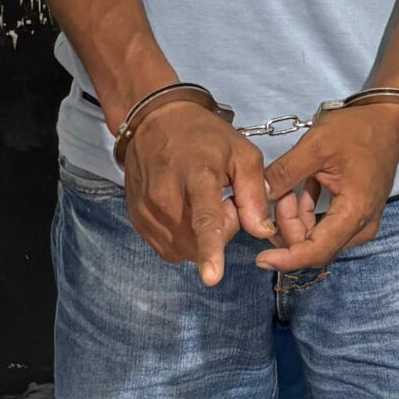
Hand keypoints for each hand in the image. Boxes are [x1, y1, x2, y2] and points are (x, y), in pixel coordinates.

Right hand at [121, 102, 273, 284]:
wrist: (155, 121)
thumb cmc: (204, 136)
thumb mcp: (242, 154)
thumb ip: (254, 194)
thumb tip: (261, 231)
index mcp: (198, 177)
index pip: (204, 220)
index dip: (210, 251)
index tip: (211, 278)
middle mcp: (166, 198)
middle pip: (199, 242)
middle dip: (221, 230)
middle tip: (222, 200)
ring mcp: (147, 210)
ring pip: (184, 249)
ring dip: (200, 236)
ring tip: (200, 203)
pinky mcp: (136, 219)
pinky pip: (168, 248)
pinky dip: (183, 238)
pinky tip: (185, 212)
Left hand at [255, 103, 398, 272]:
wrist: (387, 123)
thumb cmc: (358, 131)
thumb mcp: (316, 146)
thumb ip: (285, 173)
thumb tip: (257, 195)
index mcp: (355, 212)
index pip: (317, 251)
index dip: (286, 259)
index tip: (261, 258)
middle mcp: (360, 226)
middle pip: (313, 246)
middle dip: (288, 225)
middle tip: (279, 191)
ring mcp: (359, 224)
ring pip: (315, 238)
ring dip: (295, 217)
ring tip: (290, 186)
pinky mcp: (354, 217)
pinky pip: (323, 227)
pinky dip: (306, 213)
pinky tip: (302, 189)